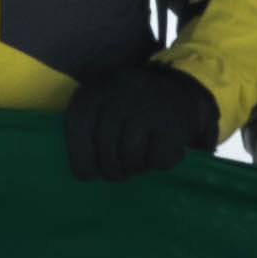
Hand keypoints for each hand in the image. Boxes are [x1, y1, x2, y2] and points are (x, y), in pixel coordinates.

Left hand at [61, 63, 222, 183]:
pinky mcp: (172, 124)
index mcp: (93, 93)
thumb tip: (85, 174)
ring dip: (136, 168)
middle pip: (106, 154)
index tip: (92, 172)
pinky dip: (158, 163)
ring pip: (131, 159)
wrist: (178, 83)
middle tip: (120, 171)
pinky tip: (159, 150)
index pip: (77, 136)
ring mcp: (146, 109)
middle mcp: (118, 96)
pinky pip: (158, 160)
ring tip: (140, 160)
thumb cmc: (130, 107)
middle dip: (113, 171)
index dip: (83, 161)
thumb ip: (85, 137)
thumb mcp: (99, 110)